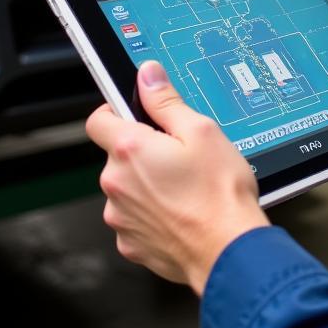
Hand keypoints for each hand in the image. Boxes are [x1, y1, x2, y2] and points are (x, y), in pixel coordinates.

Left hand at [86, 60, 268, 294]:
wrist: (229, 252)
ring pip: (127, 188)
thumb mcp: (202, 131)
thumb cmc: (220, 194)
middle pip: (118, 155)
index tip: (137, 116)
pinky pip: (135, 217)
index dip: (117, 112)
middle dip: (143, 151)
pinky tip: (180, 212)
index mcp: (130, 150)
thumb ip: (166, 101)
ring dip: (147, 184)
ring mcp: (120, 217)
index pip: (99, 119)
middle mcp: (116, 184)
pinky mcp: (130, 244)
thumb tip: (148, 76)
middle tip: (179, 155)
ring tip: (184, 188)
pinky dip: (152, 213)